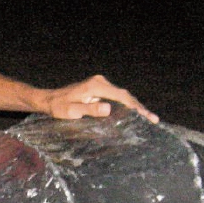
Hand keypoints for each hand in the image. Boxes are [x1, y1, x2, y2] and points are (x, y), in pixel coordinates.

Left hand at [41, 75, 157, 122]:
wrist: (49, 99)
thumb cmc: (58, 107)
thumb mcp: (71, 111)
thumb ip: (89, 109)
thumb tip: (108, 109)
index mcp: (96, 86)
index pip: (121, 97)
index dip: (135, 107)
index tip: (146, 116)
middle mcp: (101, 82)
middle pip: (125, 95)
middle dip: (140, 108)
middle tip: (154, 120)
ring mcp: (101, 84)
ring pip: (123, 96)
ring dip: (135, 107)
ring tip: (149, 118)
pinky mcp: (100, 89)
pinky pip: (117, 97)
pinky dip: (127, 106)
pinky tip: (135, 114)